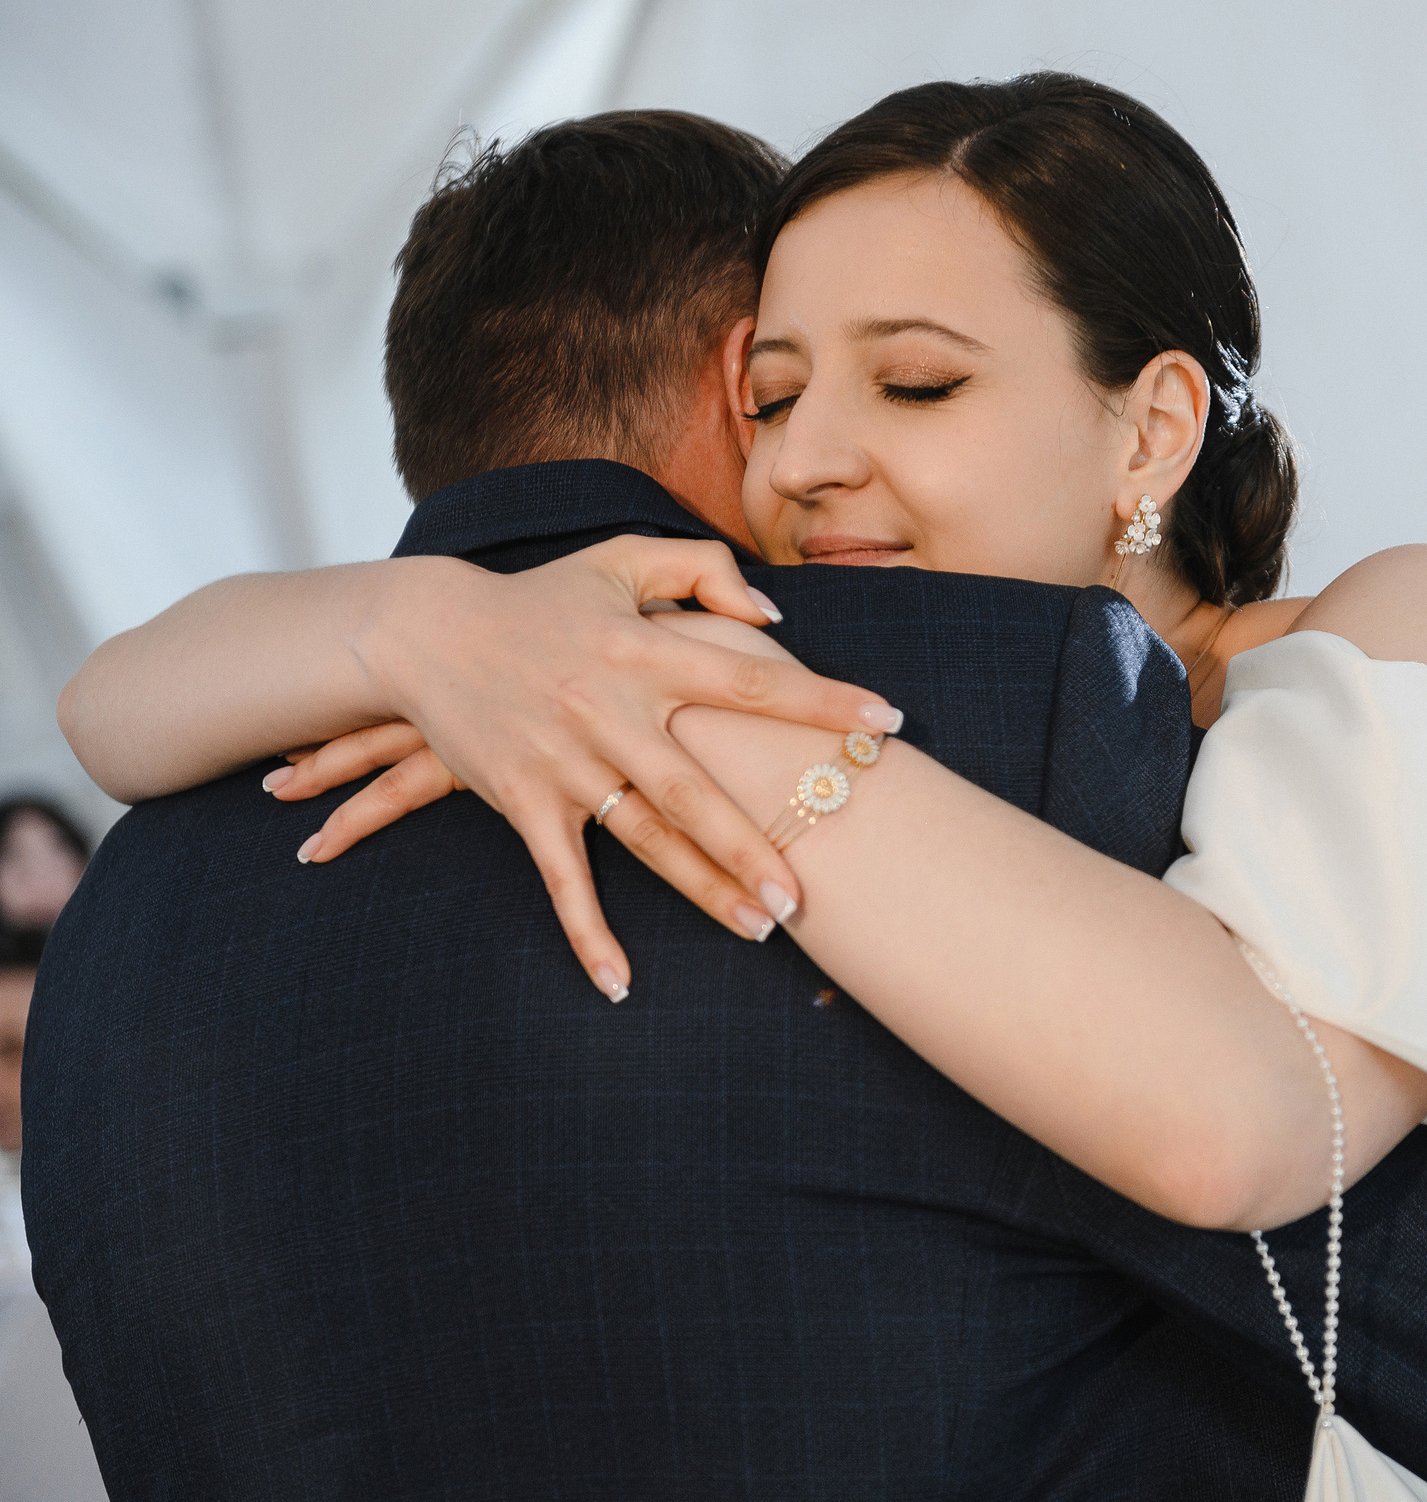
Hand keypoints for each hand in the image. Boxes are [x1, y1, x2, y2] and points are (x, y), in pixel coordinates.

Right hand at [263, 536, 900, 1000]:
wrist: (427, 632)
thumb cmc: (542, 596)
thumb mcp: (621, 557)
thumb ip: (703, 569)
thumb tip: (775, 615)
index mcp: (644, 653)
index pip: (749, 681)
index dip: (820, 700)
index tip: (886, 723)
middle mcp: (609, 712)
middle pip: (695, 790)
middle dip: (754, 843)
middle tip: (810, 892)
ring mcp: (565, 762)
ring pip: (645, 839)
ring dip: (702, 889)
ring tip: (762, 929)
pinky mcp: (522, 800)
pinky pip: (562, 878)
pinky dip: (587, 933)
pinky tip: (620, 983)